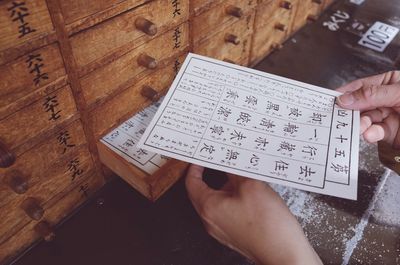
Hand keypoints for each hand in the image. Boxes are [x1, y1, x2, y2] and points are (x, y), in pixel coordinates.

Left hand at [185, 164, 321, 264]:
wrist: (285, 254)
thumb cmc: (268, 226)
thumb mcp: (251, 186)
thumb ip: (235, 171)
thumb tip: (228, 161)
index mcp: (209, 208)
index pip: (191, 183)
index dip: (195, 167)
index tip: (201, 157)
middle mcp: (211, 221)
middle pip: (202, 192)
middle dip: (210, 175)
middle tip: (219, 162)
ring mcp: (222, 230)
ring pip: (217, 202)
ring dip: (226, 187)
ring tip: (240, 175)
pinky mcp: (234, 235)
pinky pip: (228, 212)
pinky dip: (234, 199)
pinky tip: (250, 193)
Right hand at [336, 71, 399, 146]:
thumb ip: (373, 95)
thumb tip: (346, 98)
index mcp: (389, 83)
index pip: (361, 86)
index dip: (346, 92)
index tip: (332, 99)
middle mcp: (386, 99)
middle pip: (360, 104)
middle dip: (352, 111)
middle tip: (343, 116)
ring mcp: (388, 117)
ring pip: (365, 120)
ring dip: (361, 124)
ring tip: (361, 127)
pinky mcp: (390, 134)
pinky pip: (374, 132)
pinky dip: (370, 134)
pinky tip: (370, 134)